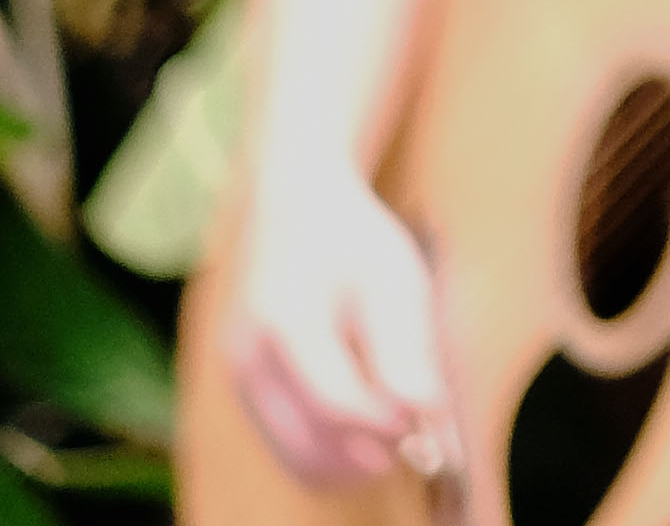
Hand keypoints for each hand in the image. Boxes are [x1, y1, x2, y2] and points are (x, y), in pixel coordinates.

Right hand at [223, 150, 456, 490]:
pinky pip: (289, 445)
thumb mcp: (393, 280)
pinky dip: (332, 449)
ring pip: (299, 458)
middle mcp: (249, 358)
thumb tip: (425, 416)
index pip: (337, 403)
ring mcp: (239, 379)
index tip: (430, 422)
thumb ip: (405, 350)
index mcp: (286, 321)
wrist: (295, 210)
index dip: (388, 425)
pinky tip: (367, 418)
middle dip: (369, 455)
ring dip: (351, 458)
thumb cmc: (353, 241)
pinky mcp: (245, 391)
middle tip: (417, 435)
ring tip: (395, 421)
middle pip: (309, 449)